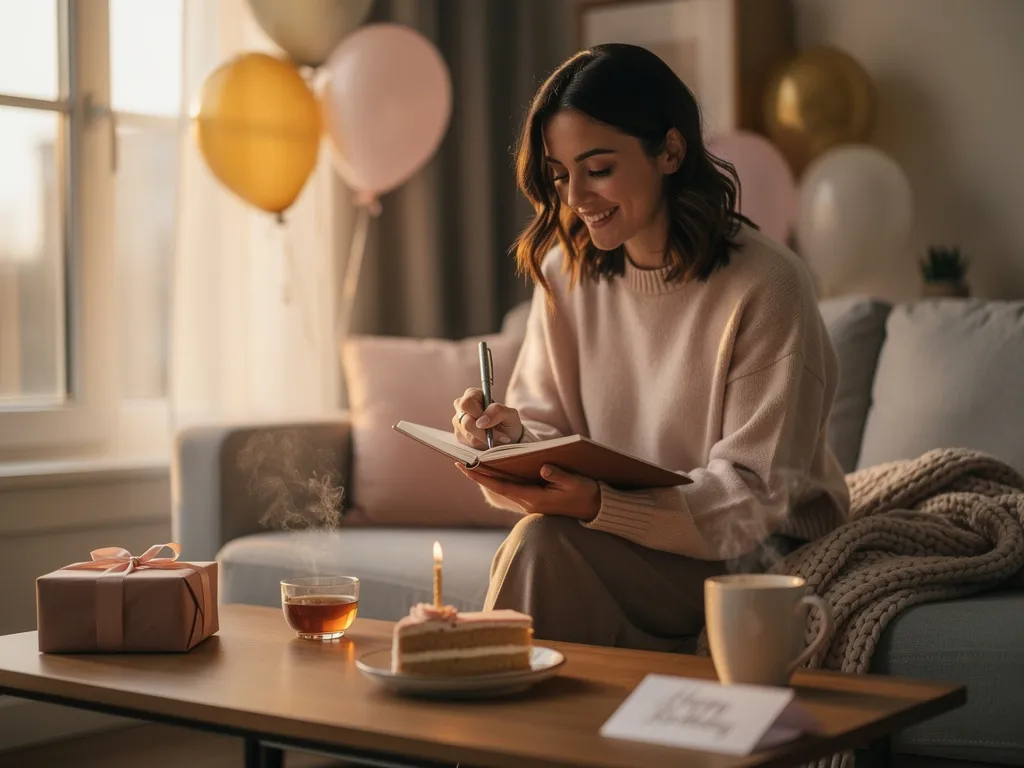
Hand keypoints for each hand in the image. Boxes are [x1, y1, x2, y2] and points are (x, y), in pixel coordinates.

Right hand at [452, 388, 523, 448]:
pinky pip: (466, 443)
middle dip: (482, 431)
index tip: (488, 421)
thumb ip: (498, 412)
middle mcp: (462, 407)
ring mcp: (458, 421)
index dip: (477, 414)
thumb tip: (481, 421)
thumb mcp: (510, 414)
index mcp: (473, 394)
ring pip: (466, 434)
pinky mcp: (459, 435)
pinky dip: (479, 444)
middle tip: (494, 433)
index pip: (466, 403)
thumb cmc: (508, 423)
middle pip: (465, 421)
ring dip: (483, 438)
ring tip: (492, 436)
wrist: (507, 438)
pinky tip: (485, 440)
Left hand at [456, 463, 600, 521]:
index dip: (483, 476)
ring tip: (472, 462)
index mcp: (535, 498)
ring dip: (488, 475)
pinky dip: (501, 477)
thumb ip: (559, 476)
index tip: (465, 466)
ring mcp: (531, 501)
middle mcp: (528, 502)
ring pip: (504, 487)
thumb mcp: (576, 484)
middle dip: (479, 474)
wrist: (595, 509)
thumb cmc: (586, 494)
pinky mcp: (535, 499)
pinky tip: (494, 468)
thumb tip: (543, 468)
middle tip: (459, 462)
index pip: (502, 486)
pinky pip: (512, 487)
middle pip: (498, 486)